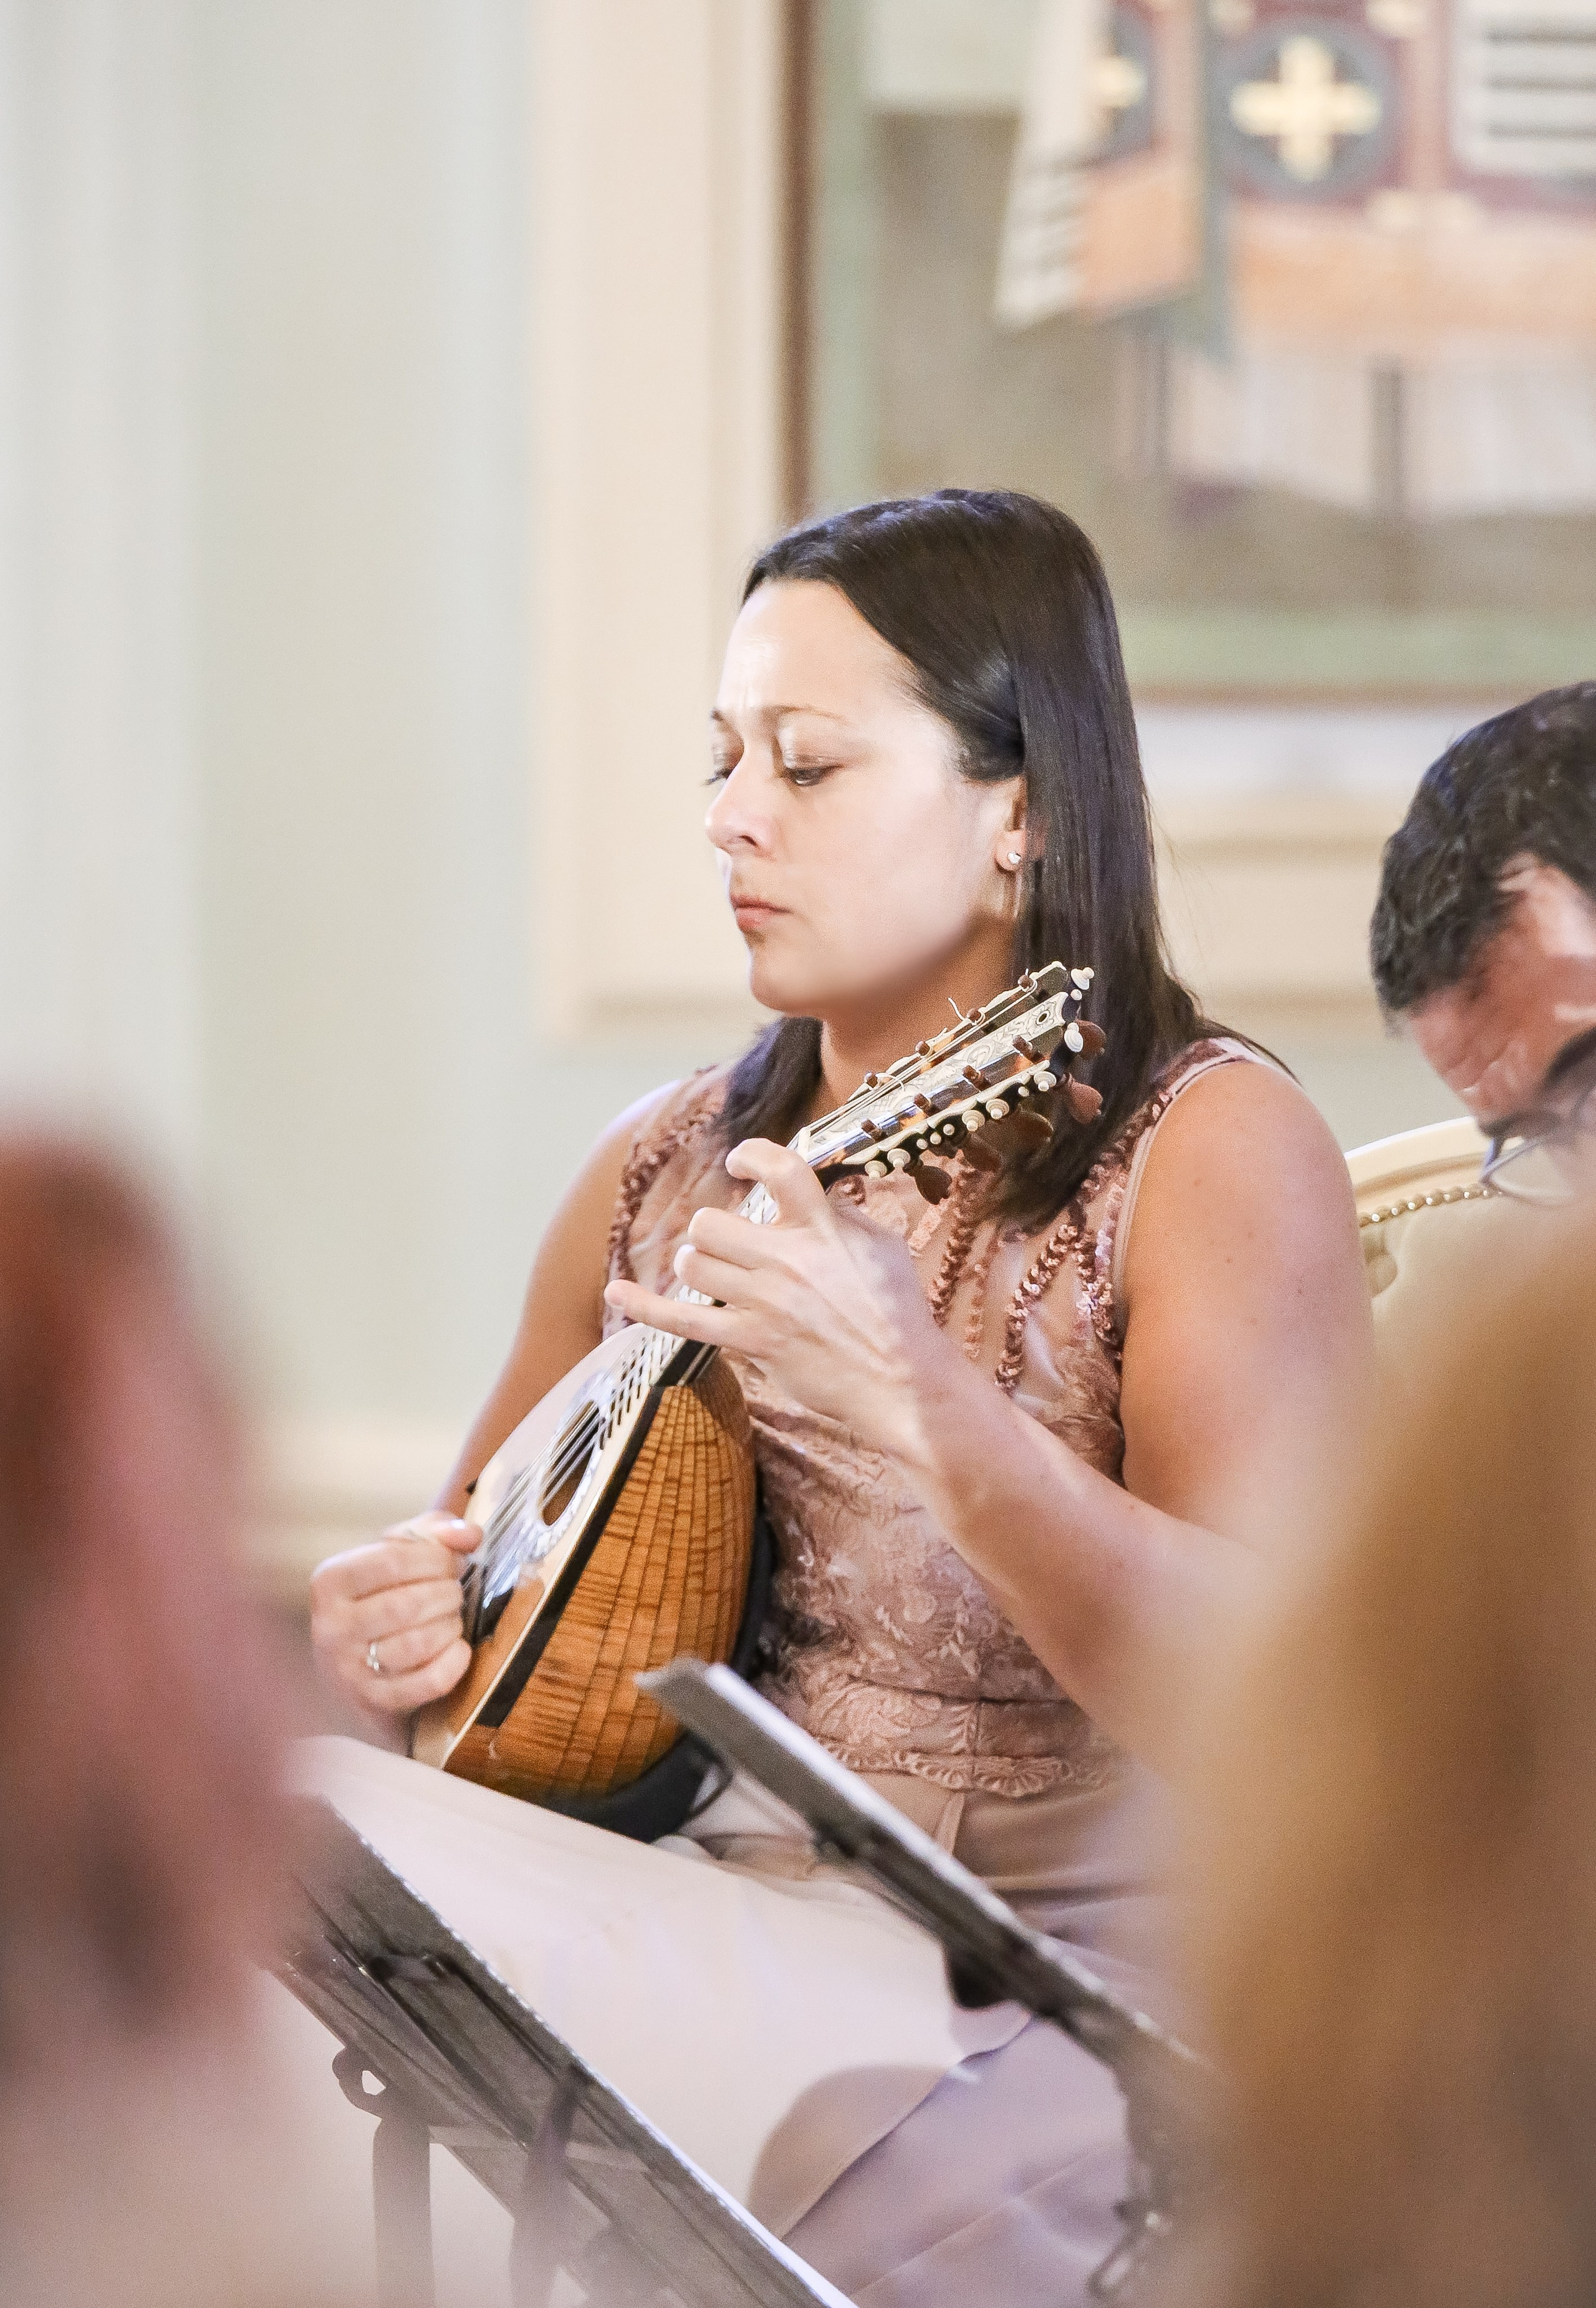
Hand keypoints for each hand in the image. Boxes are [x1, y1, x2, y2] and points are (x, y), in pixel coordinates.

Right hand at [309, 1511, 476, 1721]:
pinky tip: (459, 1649)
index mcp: (331, 1580)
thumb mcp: (396, 1554)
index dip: (437, 1558)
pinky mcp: (374, 1701)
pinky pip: (428, 1682)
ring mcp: (349, 1669)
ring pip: (417, 1643)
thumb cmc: (380, 1598)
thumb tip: (469, 1534)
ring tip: (451, 1619)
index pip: (394, 1559)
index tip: (452, 1561)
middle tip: (454, 1593)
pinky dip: (454, 1663)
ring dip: (450, 1626)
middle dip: (447, 1594)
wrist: (354, 1667)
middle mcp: (331, 1626)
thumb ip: (434, 1532)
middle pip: (408, 1603)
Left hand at [602, 1139, 953, 1460]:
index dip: (750, 1156)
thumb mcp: (882, 1244)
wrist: (902, 1381)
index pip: (779, 1169)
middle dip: (714, 1231)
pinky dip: (643, 1306)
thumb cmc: (898, 1312)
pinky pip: (682, 1320)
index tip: (739, 1163)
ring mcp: (766, 1303)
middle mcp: (789, 1260)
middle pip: (712, 1224)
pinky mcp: (753, 1342)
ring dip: (699, 1264)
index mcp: (825, 1229)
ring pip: (695, 1264)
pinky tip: (616, 1292)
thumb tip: (819, 1189)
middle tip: (732, 1246)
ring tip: (719, 1274)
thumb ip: (844, 1213)